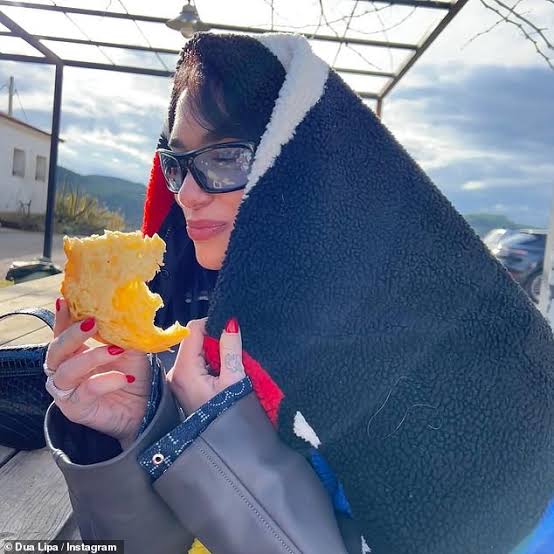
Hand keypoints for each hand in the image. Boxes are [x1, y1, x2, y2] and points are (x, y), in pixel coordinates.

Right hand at [44, 298, 150, 448]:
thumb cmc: (132, 375)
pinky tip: (124, 377)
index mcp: (74, 351)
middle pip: (56, 350)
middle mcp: (64, 370)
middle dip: (72, 335)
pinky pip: (86, 392)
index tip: (65, 300)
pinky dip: (105, 381)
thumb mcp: (130, 348)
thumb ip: (122, 332)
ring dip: (92, 357)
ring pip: (67, 371)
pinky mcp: (75, 409)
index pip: (61, 331)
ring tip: (116, 350)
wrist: (144, 408)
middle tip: (92, 323)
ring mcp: (67, 391)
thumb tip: (126, 310)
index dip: (62, 317)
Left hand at [167, 318, 245, 413]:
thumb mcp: (235, 380)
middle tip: (234, 351)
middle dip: (215, 340)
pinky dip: (210, 362)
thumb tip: (230, 322)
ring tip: (230, 364)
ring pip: (196, 351)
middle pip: (194, 340)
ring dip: (214, 352)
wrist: (226, 447)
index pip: (193, 330)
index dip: (213, 325)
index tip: (231, 330)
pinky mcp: (184, 387)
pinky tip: (223, 374)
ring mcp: (178, 381)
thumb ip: (231, 348)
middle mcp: (175, 374)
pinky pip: (196, 363)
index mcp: (184, 370)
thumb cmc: (230, 416)